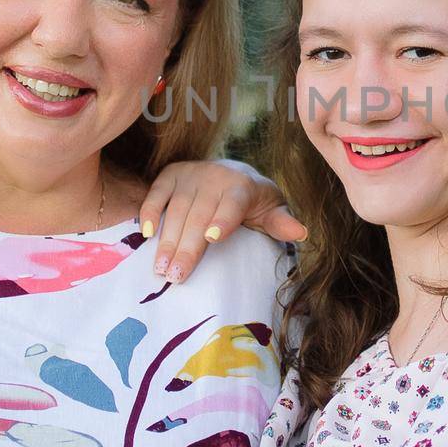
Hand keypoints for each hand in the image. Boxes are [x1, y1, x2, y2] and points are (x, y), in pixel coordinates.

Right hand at [138, 159, 306, 282]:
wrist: (233, 170)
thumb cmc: (254, 201)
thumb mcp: (272, 210)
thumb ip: (281, 222)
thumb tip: (301, 232)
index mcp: (243, 187)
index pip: (233, 203)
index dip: (223, 219)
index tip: (212, 238)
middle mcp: (216, 177)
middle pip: (200, 214)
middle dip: (187, 246)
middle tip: (175, 276)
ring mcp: (192, 174)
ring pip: (177, 209)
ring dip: (167, 239)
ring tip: (161, 269)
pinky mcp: (172, 174)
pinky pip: (157, 192)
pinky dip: (149, 212)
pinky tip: (146, 235)